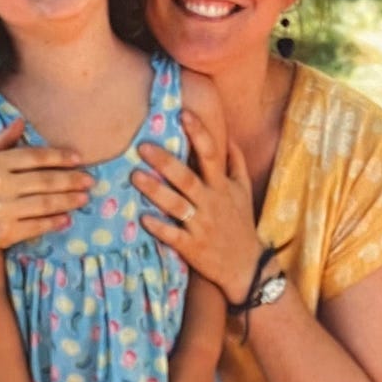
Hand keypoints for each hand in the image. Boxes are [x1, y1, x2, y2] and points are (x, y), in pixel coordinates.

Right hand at [0, 119, 92, 264]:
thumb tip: (21, 121)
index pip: (34, 156)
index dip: (59, 157)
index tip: (78, 158)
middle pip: (46, 179)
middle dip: (72, 179)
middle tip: (91, 180)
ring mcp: (3, 209)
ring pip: (46, 203)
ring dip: (69, 200)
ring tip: (84, 198)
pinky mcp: (5, 232)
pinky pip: (38, 225)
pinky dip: (55, 222)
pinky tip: (67, 218)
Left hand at [133, 108, 263, 305]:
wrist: (246, 267)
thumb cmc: (240, 225)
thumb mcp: (243, 192)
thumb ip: (236, 164)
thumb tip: (229, 137)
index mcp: (222, 187)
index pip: (212, 154)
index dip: (199, 133)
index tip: (183, 114)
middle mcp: (212, 203)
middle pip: (187, 178)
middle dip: (166, 161)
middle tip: (143, 146)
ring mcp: (201, 225)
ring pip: (177, 205)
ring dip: (155, 191)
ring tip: (134, 177)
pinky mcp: (192, 247)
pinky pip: (173, 236)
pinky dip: (158, 227)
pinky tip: (142, 218)